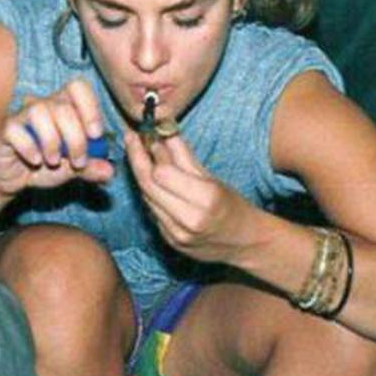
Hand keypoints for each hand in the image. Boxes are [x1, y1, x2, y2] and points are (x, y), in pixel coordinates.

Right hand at [0, 79, 113, 196]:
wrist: (13, 178)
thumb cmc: (44, 164)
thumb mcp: (73, 169)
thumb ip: (91, 168)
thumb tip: (110, 172)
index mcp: (63, 106)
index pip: (78, 87)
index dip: (90, 108)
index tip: (96, 135)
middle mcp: (43, 105)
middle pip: (63, 107)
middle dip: (76, 139)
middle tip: (78, 161)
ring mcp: (22, 116)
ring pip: (39, 112)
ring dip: (52, 141)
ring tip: (54, 161)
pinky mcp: (6, 130)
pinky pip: (16, 129)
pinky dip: (29, 147)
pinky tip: (35, 161)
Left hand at [125, 130, 250, 262]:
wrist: (246, 244)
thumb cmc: (234, 206)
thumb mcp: (213, 177)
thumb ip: (184, 155)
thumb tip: (163, 131)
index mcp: (205, 200)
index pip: (163, 174)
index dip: (152, 152)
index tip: (148, 135)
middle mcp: (188, 220)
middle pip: (148, 185)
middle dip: (136, 159)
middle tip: (130, 138)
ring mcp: (176, 235)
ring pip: (146, 198)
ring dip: (140, 174)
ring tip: (137, 153)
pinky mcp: (170, 241)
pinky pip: (152, 211)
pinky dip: (149, 192)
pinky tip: (149, 178)